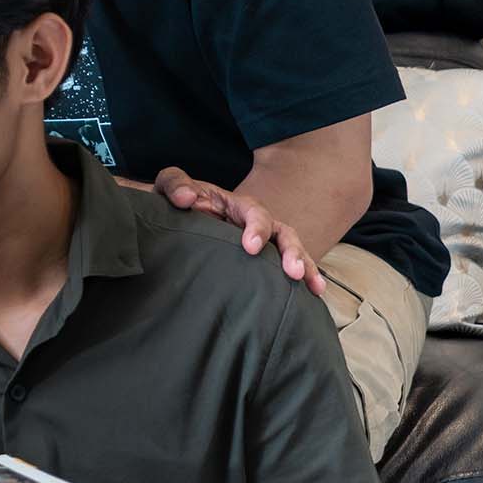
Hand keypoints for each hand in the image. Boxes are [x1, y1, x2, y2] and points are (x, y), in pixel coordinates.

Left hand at [152, 167, 326, 294]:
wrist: (170, 218)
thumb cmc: (173, 200)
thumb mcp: (169, 186)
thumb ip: (175, 185)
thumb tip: (186, 198)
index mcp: (236, 205)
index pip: (255, 213)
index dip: (257, 228)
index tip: (251, 248)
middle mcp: (254, 223)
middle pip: (283, 233)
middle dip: (292, 251)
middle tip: (294, 273)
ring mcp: (260, 242)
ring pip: (289, 251)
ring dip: (304, 267)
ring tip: (314, 288)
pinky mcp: (257, 261)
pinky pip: (280, 269)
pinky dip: (299, 280)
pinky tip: (310, 297)